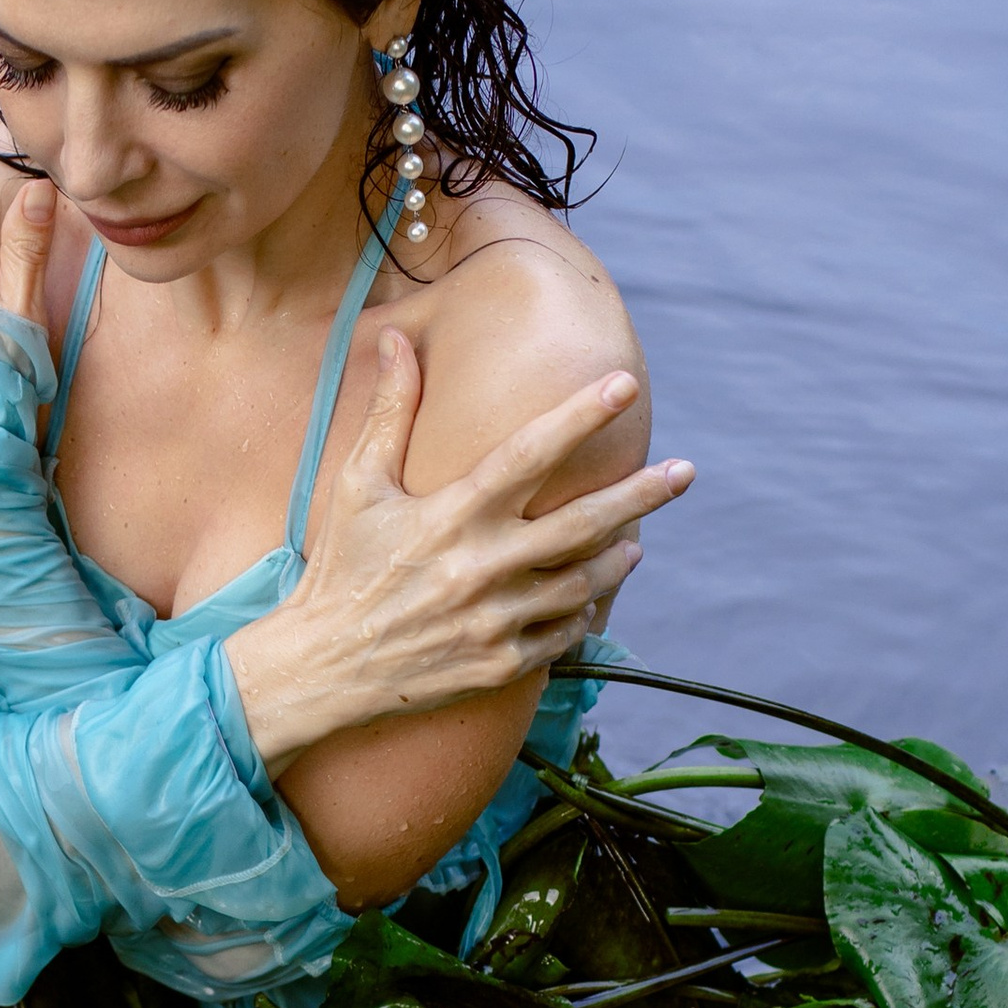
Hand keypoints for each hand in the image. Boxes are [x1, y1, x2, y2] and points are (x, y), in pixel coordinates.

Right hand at [229, 349, 692, 770]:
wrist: (322, 667)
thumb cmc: (341, 568)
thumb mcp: (357, 486)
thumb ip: (389, 413)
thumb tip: (394, 341)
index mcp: (451, 515)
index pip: (529, 452)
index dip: (580, 414)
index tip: (623, 385)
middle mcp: (481, 566)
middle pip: (585, 523)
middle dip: (643, 495)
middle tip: (686, 472)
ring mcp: (495, 619)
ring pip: (584, 581)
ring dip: (620, 556)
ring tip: (638, 537)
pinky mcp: (500, 663)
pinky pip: (563, 632)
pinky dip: (583, 610)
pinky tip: (592, 593)